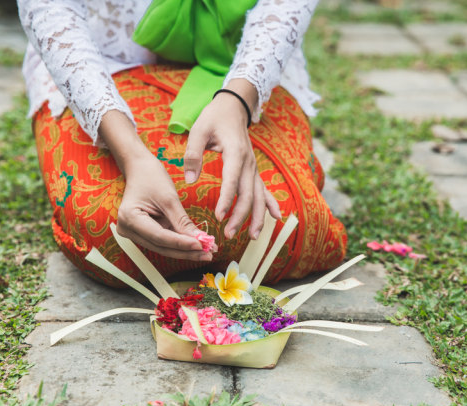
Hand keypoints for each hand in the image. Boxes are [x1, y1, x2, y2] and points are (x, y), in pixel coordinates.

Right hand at [99, 110, 215, 260]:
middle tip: (208, 253)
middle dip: (186, 251)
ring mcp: (134, 233)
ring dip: (185, 250)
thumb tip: (199, 240)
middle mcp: (127, 229)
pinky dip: (180, 243)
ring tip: (207, 251)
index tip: (201, 245)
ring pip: (163, 247)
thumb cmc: (151, 177)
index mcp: (130, 218)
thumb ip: (182, 221)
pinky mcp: (143, 233)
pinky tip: (197, 245)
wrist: (139, 168)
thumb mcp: (169, 198)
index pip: (159, 237)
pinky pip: (163, 241)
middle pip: (161, 246)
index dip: (181, 243)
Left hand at [184, 79, 281, 239]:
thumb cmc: (214, 118)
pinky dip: (270, 204)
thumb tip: (190, 180)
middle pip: (248, 194)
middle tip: (228, 233)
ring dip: (256, 217)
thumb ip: (193, 154)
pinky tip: (276, 218)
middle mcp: (249, 163)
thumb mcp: (199, 130)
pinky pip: (264, 190)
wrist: (234, 106)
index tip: (218, 216)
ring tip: (251, 237)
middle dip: (240, 216)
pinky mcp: (253, 171)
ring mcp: (254, 168)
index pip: (232, 180)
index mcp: (235, 152)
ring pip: (258, 196)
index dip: (227, 199)